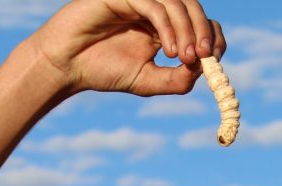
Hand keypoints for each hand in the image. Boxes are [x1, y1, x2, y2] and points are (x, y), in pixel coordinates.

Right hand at [30, 0, 226, 96]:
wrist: (66, 67)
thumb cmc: (103, 71)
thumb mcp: (148, 82)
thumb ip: (176, 79)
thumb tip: (204, 70)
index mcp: (163, 26)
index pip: (200, 21)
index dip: (213, 36)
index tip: (215, 58)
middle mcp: (154, 8)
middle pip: (193, 7)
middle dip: (203, 31)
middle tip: (205, 56)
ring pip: (177, 2)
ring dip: (188, 29)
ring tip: (184, 58)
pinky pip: (154, 3)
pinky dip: (167, 26)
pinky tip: (168, 51)